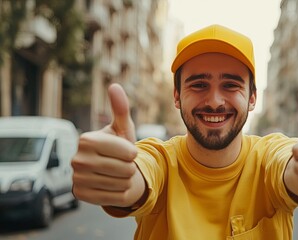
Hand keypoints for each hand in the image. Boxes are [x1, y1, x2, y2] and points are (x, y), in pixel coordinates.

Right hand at [72, 84, 144, 206]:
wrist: (109, 172)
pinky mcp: (80, 195)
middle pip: (125, 169)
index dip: (134, 153)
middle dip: (130, 168)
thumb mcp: (123, 128)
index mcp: (87, 139)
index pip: (128, 153)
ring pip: (122, 184)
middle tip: (121, 164)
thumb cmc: (119, 147)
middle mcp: (77, 159)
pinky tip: (111, 185)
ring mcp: (77, 178)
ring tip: (116, 173)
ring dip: (126, 180)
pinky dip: (120, 193)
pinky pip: (116, 197)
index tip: (127, 151)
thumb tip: (114, 86)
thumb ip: (120, 108)